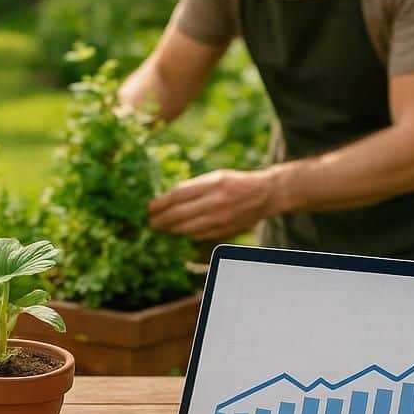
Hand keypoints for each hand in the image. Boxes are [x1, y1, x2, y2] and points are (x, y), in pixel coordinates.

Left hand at [148, 169, 277, 240]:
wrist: (264, 195)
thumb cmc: (235, 183)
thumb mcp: (214, 177)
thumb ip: (193, 188)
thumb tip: (167, 199)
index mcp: (211, 184)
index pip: (177, 195)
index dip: (160, 203)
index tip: (149, 207)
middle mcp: (215, 202)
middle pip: (179, 215)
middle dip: (160, 220)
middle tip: (150, 222)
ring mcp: (220, 219)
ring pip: (187, 229)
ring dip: (171, 230)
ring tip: (161, 228)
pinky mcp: (224, 232)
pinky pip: (199, 236)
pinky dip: (186, 235)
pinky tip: (179, 232)